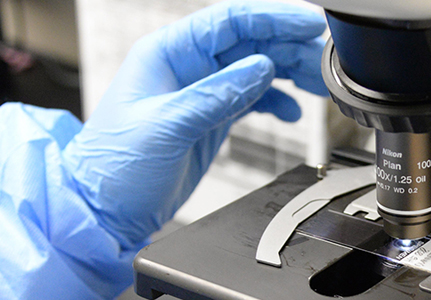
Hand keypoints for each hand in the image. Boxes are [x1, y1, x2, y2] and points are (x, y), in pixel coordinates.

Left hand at [62, 0, 327, 248]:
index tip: (308, 23)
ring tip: (320, 83)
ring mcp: (202, 92)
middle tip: (326, 58)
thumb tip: (262, 68)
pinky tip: (291, 112)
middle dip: (291, 46)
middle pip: (251, 42)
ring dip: (291, 72)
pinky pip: (254, 97)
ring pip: (257, 68)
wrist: (103, 212)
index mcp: (169, 52)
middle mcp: (188, 66)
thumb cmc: (113, 168)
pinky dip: (277, 101)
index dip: (273, 17)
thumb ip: (217, 95)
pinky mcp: (212, 117)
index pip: (230, 21)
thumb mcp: (167, 126)